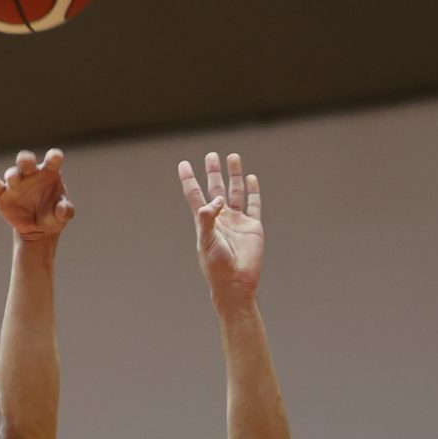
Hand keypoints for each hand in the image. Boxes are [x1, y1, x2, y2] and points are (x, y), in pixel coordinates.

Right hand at [0, 148, 74, 242]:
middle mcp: (31, 173)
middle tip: (25, 160)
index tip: (55, 157)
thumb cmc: (52, 216)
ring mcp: (16, 182)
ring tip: (13, 180)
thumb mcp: (62, 217)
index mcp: (49, 173)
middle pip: (27, 161)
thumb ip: (65, 212)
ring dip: (12, 175)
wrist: (37, 229)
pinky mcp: (2, 193)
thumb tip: (62, 208)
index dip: (53, 157)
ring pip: (12, 173)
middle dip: (25, 159)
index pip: (52, 160)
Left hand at [178, 150, 263, 299]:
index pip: (195, 194)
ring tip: (233, 157)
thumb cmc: (216, 266)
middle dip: (213, 172)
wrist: (236, 282)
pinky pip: (253, 204)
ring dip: (234, 175)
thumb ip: (208, 219)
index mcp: (205, 221)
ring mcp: (237, 221)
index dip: (189, 179)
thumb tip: (217, 200)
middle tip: (211, 155)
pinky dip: (253, 191)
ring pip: (235, 192)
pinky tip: (251, 178)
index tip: (184, 164)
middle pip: (215, 189)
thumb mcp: (207, 241)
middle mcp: (220, 218)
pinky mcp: (253, 227)